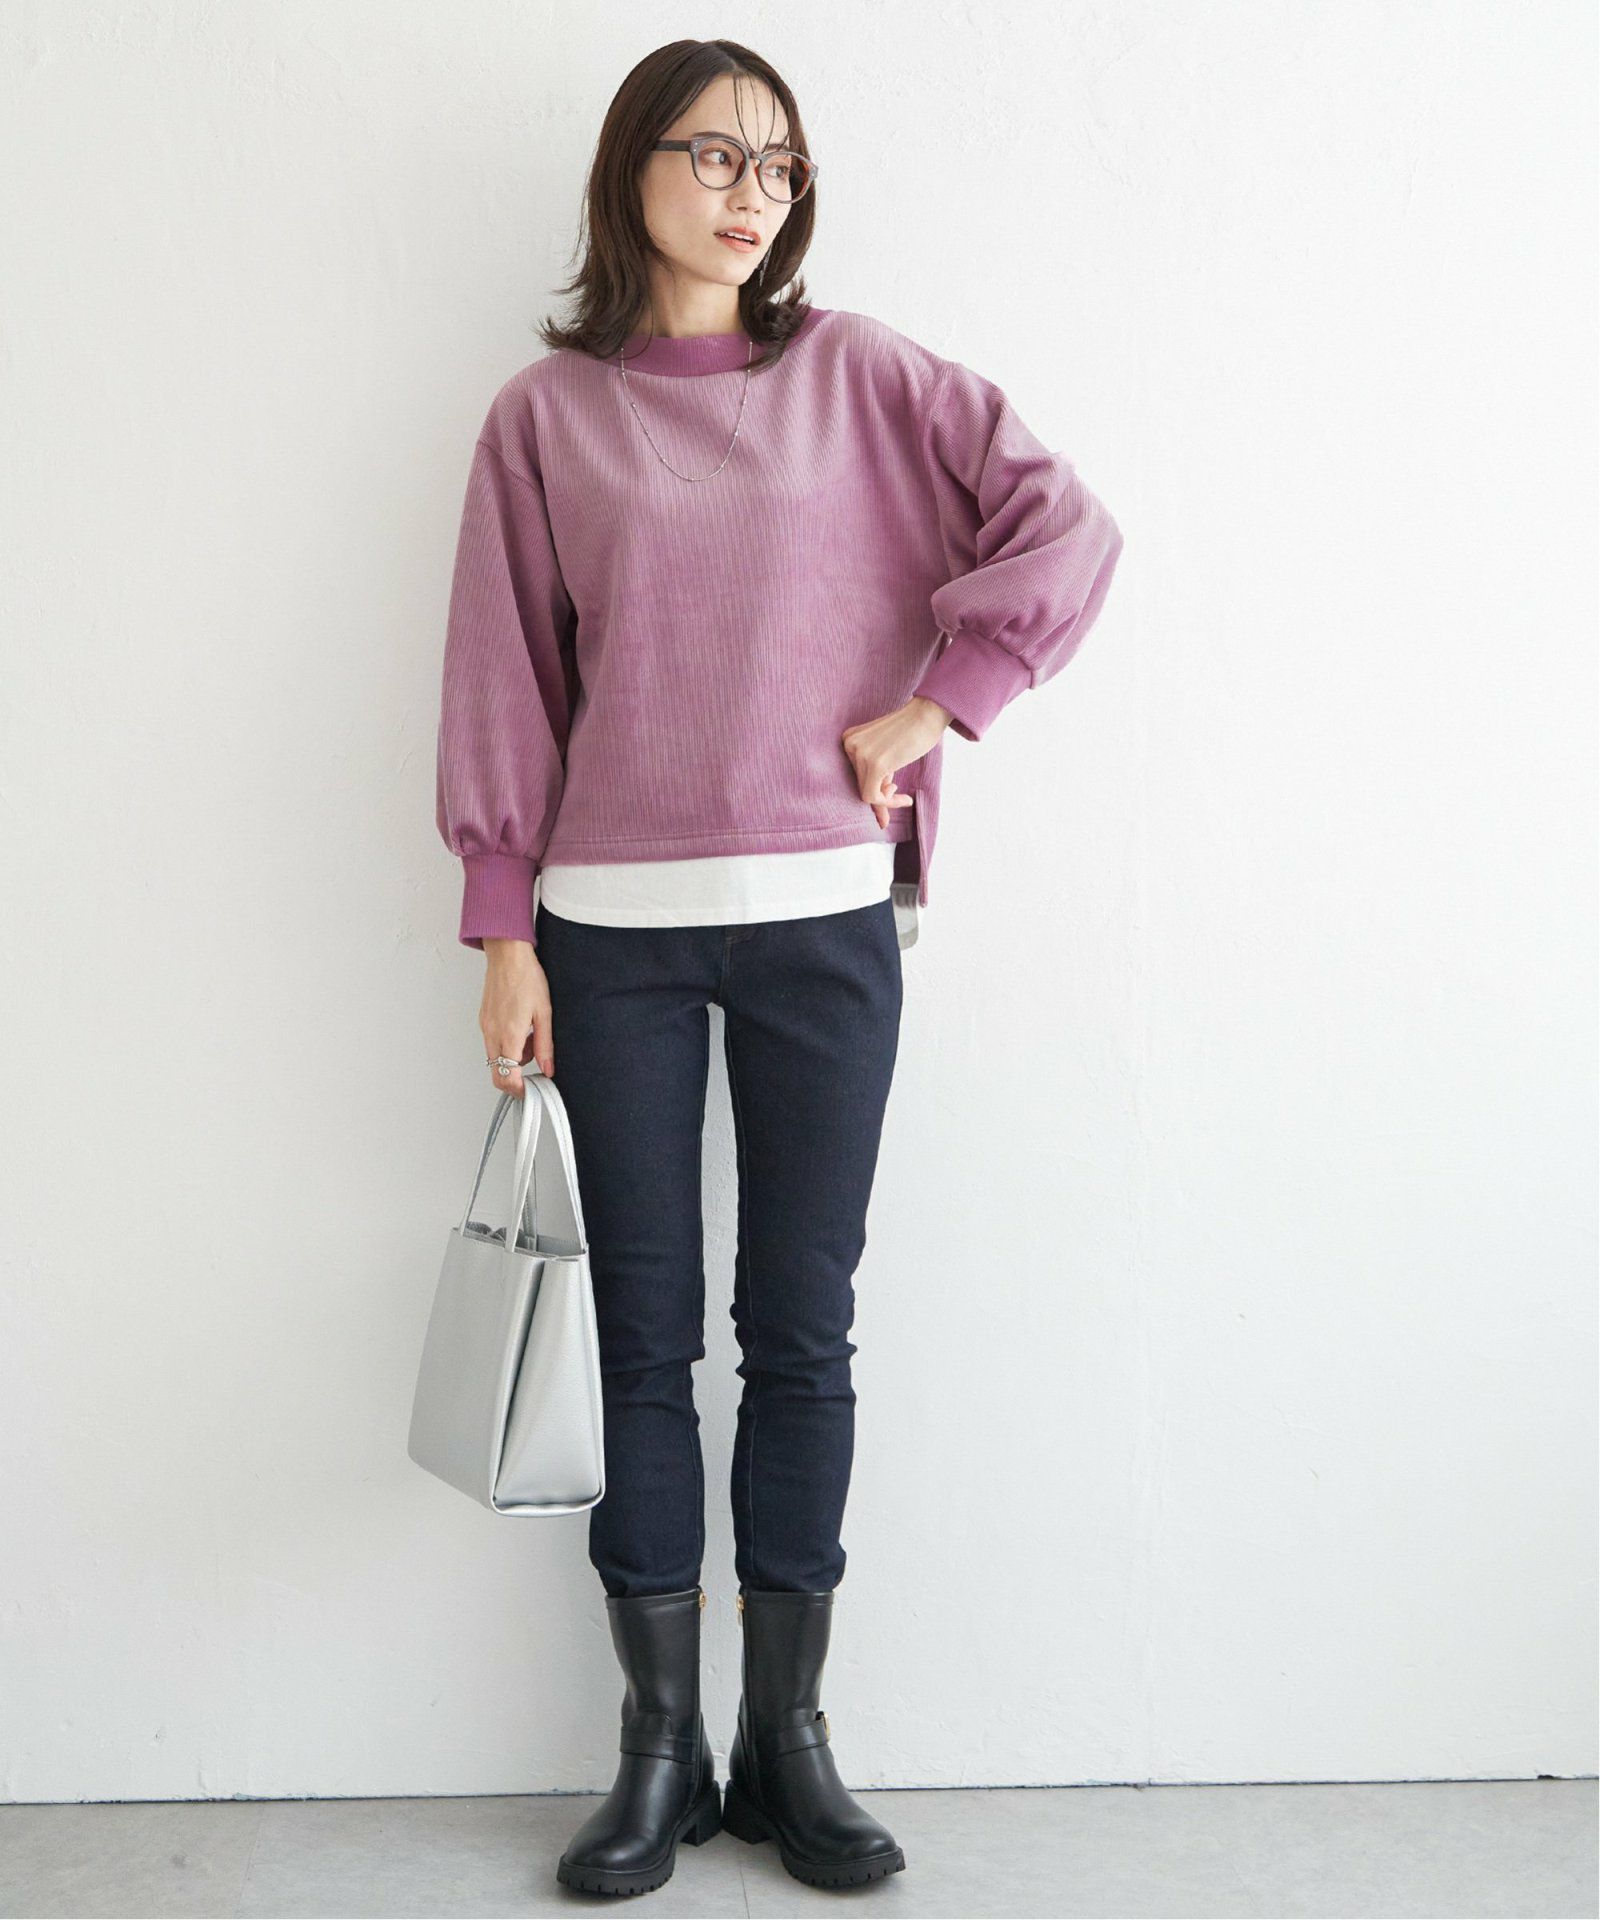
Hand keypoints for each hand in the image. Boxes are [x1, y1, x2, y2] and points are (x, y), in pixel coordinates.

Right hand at [480, 939, 553, 1098]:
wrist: (508, 956)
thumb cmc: (527, 978)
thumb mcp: (545, 1013)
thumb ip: (545, 1045)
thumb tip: (548, 1068)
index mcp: (509, 1035)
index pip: (506, 1077)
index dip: (518, 1090)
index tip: (531, 1091)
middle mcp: (493, 1033)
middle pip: (497, 1072)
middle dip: (516, 1074)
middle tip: (536, 1062)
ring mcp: (485, 1026)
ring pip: (496, 1057)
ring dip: (513, 1056)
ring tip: (531, 1034)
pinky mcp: (484, 1019)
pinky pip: (493, 1041)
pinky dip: (507, 1042)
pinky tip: (521, 1025)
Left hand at [841, 696, 952, 827]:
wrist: (928, 713)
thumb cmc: (914, 731)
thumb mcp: (887, 752)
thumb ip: (878, 771)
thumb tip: (878, 804)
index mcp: (850, 739)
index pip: (857, 773)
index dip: (875, 787)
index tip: (889, 796)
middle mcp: (850, 745)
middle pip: (861, 783)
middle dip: (882, 795)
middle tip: (902, 800)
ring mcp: (860, 754)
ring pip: (867, 793)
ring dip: (888, 800)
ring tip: (905, 797)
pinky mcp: (874, 765)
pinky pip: (873, 797)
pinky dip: (890, 803)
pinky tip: (906, 799)